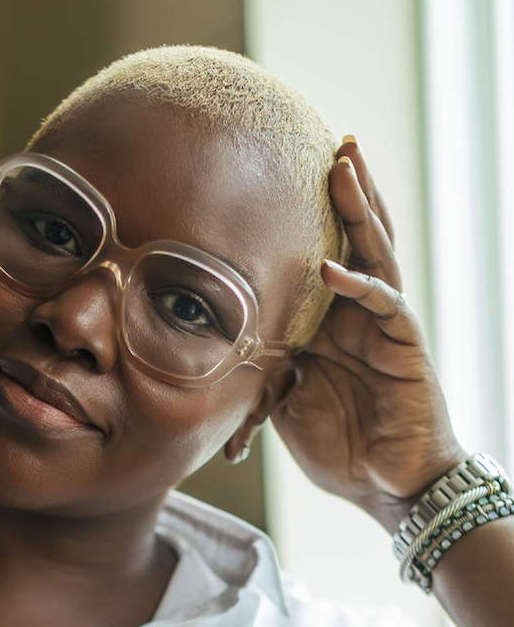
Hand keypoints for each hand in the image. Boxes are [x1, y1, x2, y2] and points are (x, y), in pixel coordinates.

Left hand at [266, 138, 465, 531]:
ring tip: (346, 166)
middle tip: (331, 142)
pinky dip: (358, 284)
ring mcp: (385, 323)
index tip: (282, 176)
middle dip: (344, 191)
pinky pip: (385, 303)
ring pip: (375, 253)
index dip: (308, 218)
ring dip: (360, 210)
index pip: (319, 255)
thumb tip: (222, 352)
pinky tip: (332, 267)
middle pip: (354, 238)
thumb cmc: (341, 446)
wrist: (387, 485)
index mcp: (330, 321)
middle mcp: (359, 312)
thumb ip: (264, 367)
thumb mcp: (286, 402)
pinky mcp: (404, 344)